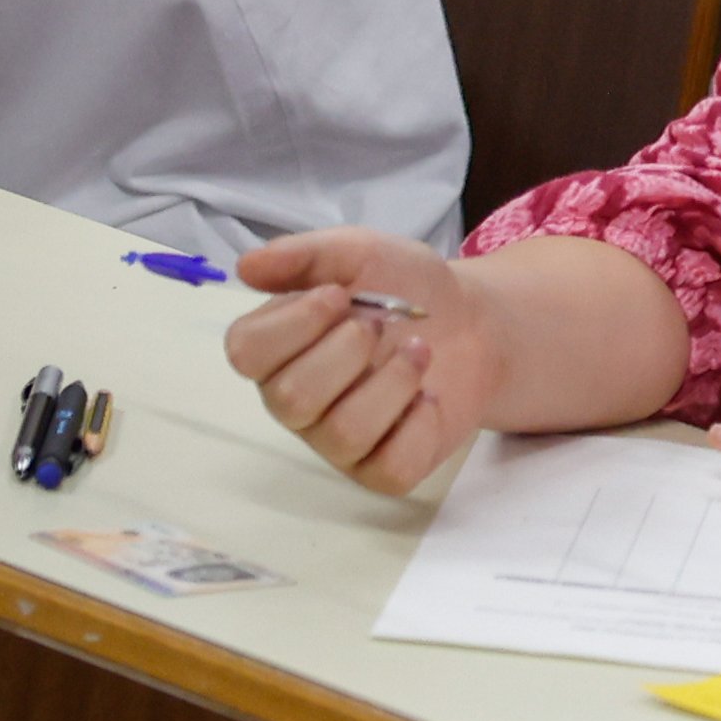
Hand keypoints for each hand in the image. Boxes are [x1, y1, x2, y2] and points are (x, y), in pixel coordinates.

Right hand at [227, 231, 501, 496]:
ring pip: (344, 432)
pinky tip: (430, 398)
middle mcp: (295, 402)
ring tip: (419, 350)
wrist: (475, 321)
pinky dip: (419, 425)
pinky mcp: (382, 468)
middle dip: (349, 351)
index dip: (294, 323)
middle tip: (383, 324)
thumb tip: (245, 267)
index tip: (338, 295)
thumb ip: (302, 255)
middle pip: (291, 398)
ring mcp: (336, 441)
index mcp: (275, 351)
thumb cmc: (404, 287)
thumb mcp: (358, 252)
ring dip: (394, 380)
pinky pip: (389, 467)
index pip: (245, 353)